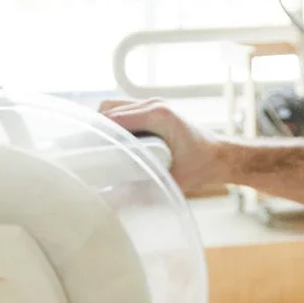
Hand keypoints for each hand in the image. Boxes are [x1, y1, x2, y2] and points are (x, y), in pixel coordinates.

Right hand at [101, 99, 230, 196]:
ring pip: (114, 107)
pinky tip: (113, 143)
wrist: (220, 156)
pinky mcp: (153, 108)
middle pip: (109, 108)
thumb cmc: (201, 167)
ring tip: (98, 148)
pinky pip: (124, 110)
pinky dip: (114, 124)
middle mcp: (155, 104)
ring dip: (104, 125)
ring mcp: (154, 103)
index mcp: (159, 116)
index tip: (83, 150)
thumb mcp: (171, 179)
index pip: (115, 119)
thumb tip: (114, 199)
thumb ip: (145, 188)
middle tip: (88, 152)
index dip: (96, 133)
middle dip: (96, 129)